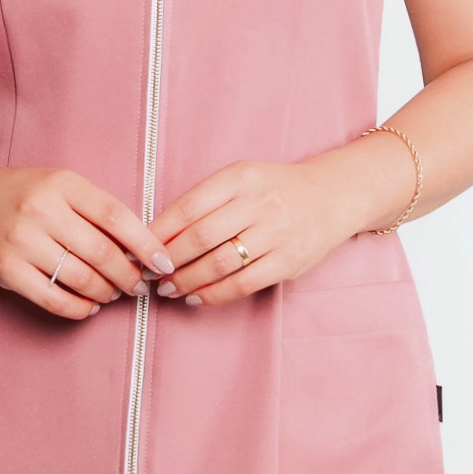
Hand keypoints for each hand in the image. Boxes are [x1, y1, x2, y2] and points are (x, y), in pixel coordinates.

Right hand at [0, 165, 175, 319]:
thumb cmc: (23, 195)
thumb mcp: (61, 186)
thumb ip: (97, 210)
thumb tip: (141, 248)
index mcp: (63, 185)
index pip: (116, 217)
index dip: (146, 244)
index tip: (164, 262)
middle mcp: (42, 210)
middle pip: (102, 253)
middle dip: (129, 276)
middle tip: (139, 285)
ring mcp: (22, 241)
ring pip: (80, 279)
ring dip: (106, 292)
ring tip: (112, 294)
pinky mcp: (7, 269)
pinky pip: (53, 299)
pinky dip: (79, 308)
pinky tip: (88, 305)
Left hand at [146, 158, 351, 306]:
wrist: (332, 196)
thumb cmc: (275, 190)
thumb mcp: (242, 179)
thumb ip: (205, 201)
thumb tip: (158, 234)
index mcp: (240, 176)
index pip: (188, 207)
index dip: (158, 233)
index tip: (139, 249)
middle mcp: (259, 202)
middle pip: (200, 237)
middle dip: (168, 260)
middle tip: (148, 274)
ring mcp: (277, 232)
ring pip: (219, 263)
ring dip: (187, 280)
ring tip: (169, 288)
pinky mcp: (289, 260)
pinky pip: (243, 283)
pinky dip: (214, 294)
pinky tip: (197, 297)